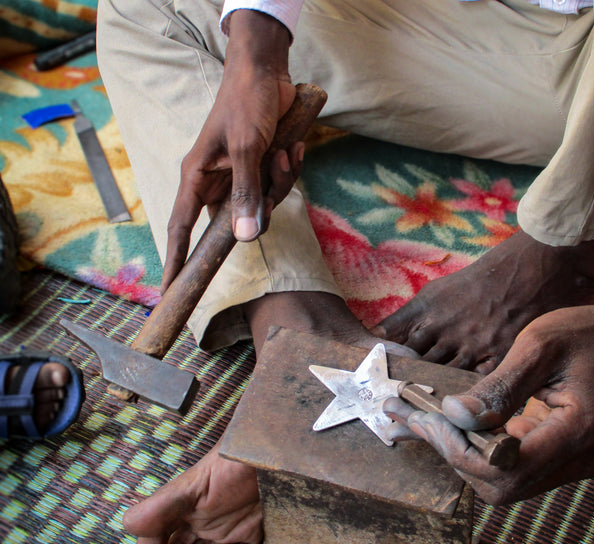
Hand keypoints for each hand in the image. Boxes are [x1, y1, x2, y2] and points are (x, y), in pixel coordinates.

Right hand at [161, 10, 301, 290]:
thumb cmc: (246, 103)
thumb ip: (246, 193)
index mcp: (197, 178)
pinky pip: (276, 190)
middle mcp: (215, 183)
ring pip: (262, 207)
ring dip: (279, 182)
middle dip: (261, 204)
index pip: (181, 228)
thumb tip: (245, 237)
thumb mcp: (246, 148)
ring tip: (283, 149)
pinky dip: (288, 172)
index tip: (171, 291)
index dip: (177, 261)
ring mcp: (239, 179)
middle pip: (235, 221)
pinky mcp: (259, 173)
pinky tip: (293, 147)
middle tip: (271, 165)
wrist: (267, 73)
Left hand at [385, 298, 593, 504]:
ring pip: (500, 482)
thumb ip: (498, 386)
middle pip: (499, 485)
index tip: (430, 419)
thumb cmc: (582, 334)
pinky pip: (508, 467)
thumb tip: (454, 414)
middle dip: (454, 455)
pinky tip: (451, 424)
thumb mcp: (537, 347)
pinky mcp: (556, 457)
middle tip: (419, 419)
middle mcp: (576, 461)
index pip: (505, 469)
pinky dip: (476, 450)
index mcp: (576, 433)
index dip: (461, 451)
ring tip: (425, 420)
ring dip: (460, 454)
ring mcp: (568, 464)